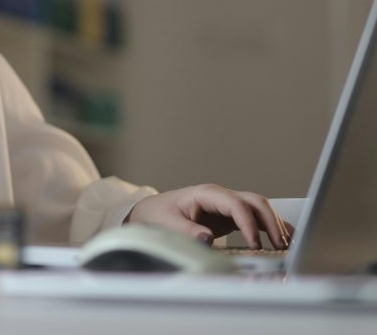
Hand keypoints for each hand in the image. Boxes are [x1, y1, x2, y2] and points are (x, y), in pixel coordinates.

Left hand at [126, 184, 292, 249]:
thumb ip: (187, 231)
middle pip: (253, 201)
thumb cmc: (159, 214)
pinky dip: (270, 226)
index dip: (248, 224)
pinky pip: (255, 217)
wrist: (153, 211)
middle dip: (270, 221)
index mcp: (206, 194)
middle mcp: (220, 196)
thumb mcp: (168, 223)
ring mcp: (227, 204)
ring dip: (274, 224)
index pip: (235, 205)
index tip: (256, 244)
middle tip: (280, 245)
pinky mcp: (230, 215)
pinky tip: (284, 239)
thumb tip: (207, 238)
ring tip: (286, 245)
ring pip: (258, 207)